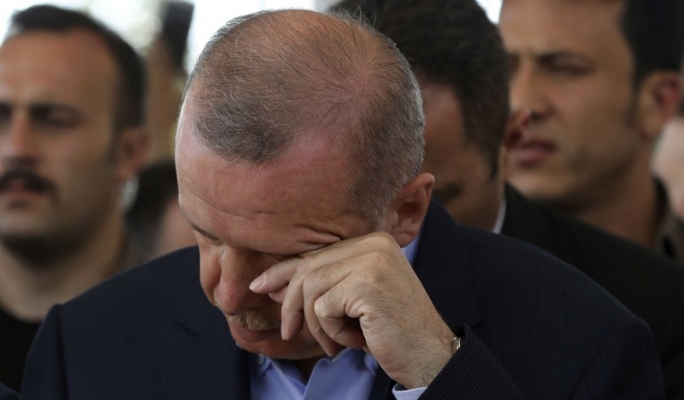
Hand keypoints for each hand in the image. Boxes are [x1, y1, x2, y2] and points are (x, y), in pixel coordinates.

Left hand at [249, 232, 455, 388]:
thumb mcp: (355, 298)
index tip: (261, 287)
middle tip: (289, 331)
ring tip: (335, 342)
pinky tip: (355, 341)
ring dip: (316, 325)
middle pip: (308, 268)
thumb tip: (269, 283)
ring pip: (311, 290)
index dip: (283, 271)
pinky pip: (323, 308)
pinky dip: (332, 332)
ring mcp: (372, 261)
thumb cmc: (390, 329)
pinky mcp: (367, 284)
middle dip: (290, 303)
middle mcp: (374, 244)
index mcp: (373, 240)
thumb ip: (323, 283)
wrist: (429, 353)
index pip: (316, 252)